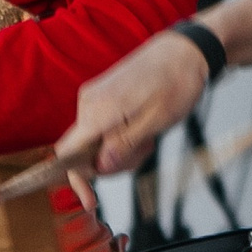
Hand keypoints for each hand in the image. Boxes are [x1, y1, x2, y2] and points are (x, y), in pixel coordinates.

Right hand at [47, 30, 213, 183]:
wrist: (184, 50)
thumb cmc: (175, 82)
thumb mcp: (156, 121)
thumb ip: (125, 145)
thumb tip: (101, 167)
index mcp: (97, 110)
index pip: (67, 154)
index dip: (75, 181)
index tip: (90, 200)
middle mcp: (88, 102)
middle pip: (84, 152)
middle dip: (113, 162)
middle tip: (146, 150)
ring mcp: (95, 98)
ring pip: (96, 141)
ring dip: (122, 149)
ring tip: (150, 134)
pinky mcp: (104, 96)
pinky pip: (103, 128)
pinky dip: (122, 136)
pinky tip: (144, 127)